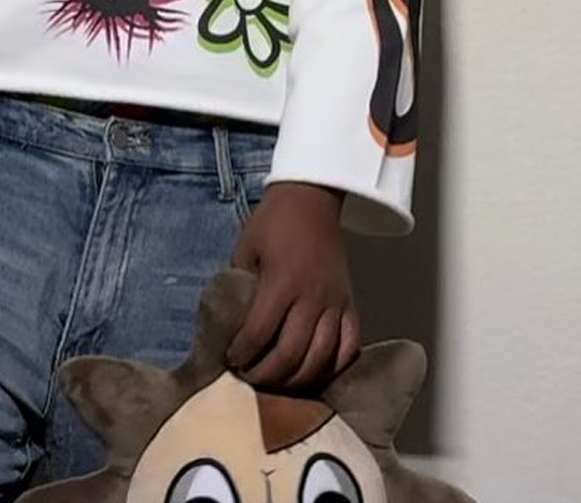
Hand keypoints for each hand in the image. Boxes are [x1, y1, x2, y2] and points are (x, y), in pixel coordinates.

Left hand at [227, 181, 359, 390]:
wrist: (311, 199)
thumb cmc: (273, 223)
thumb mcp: (246, 248)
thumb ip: (240, 286)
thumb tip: (230, 323)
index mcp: (281, 281)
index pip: (259, 332)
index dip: (242, 353)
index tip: (230, 360)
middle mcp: (311, 297)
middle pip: (291, 353)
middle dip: (266, 374)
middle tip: (250, 377)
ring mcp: (334, 303)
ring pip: (321, 358)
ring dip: (297, 378)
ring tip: (278, 380)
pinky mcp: (350, 304)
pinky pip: (349, 346)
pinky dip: (334, 367)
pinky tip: (315, 372)